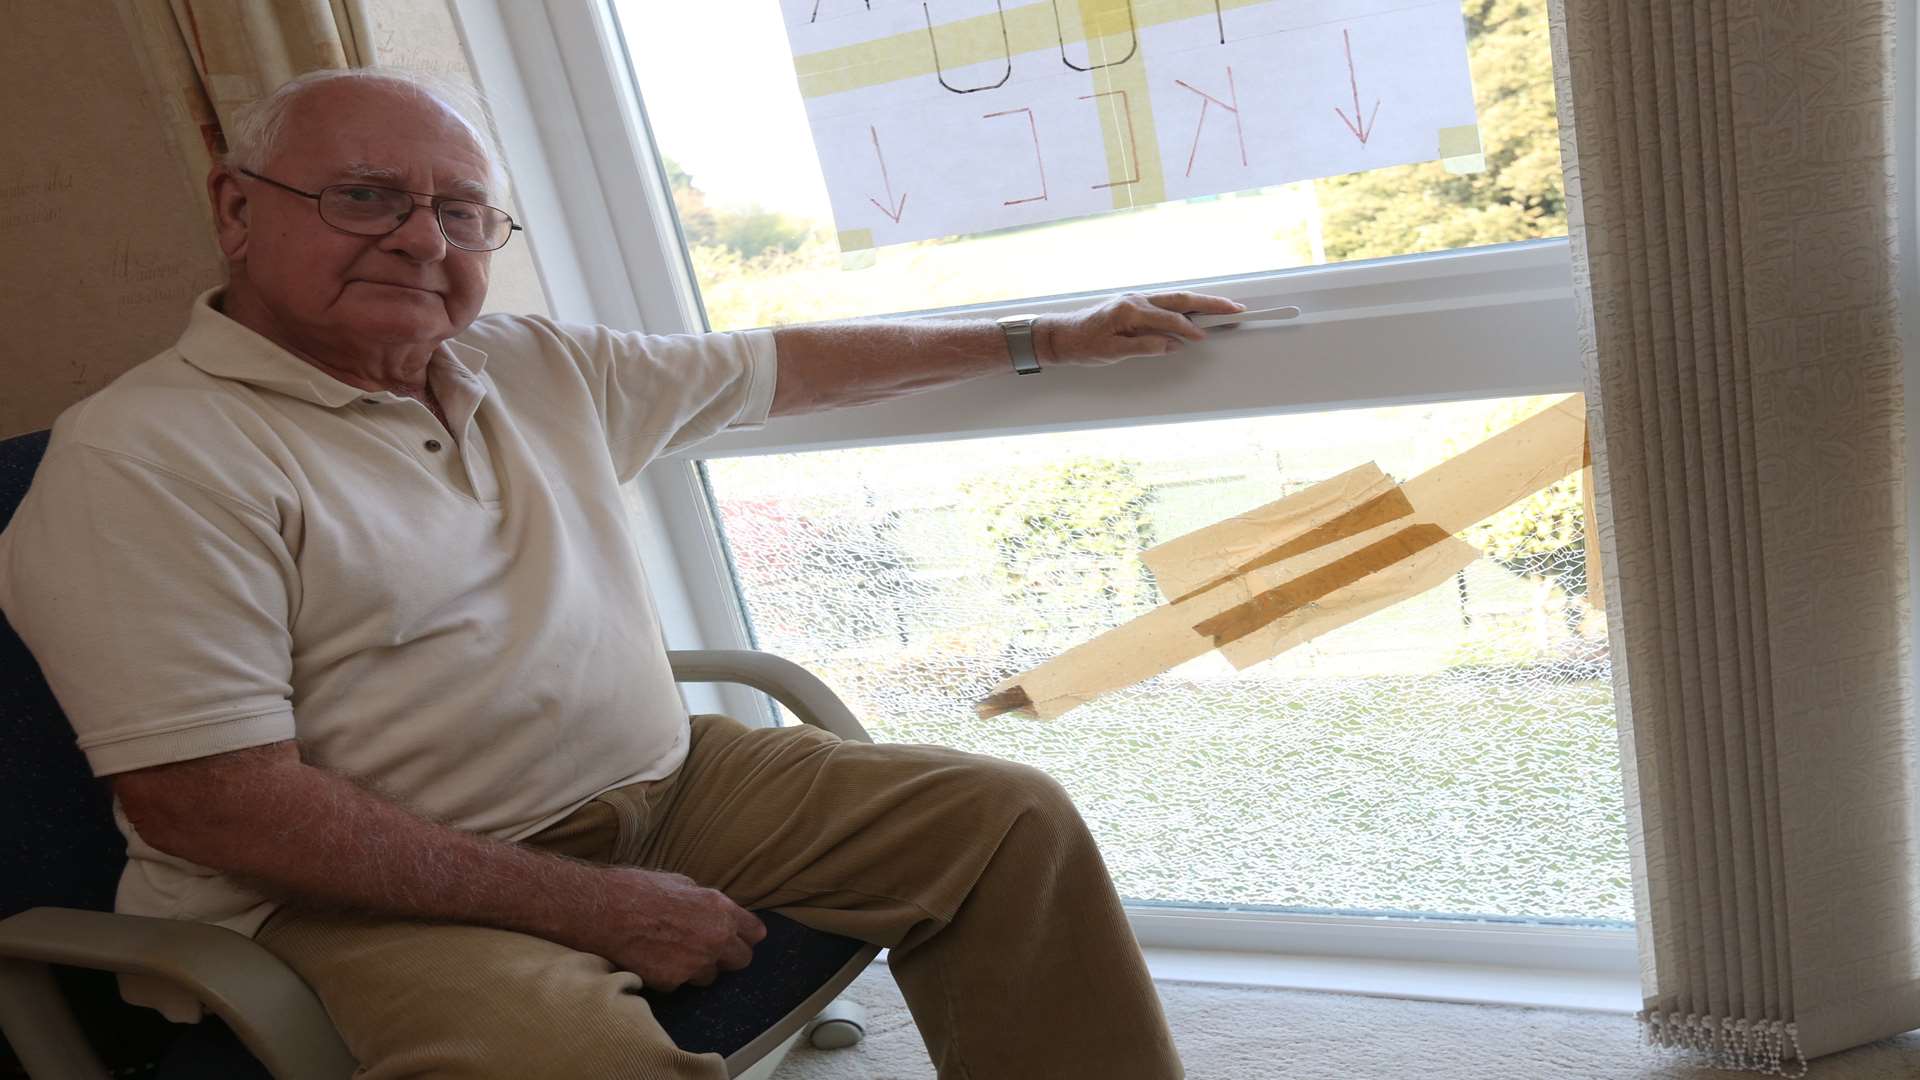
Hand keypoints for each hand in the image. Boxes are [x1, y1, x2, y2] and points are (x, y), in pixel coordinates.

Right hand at [582, 867, 766, 991]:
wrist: (601, 911)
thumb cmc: (637, 889)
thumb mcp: (681, 882)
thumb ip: (706, 902)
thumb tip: (714, 912)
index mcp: (720, 909)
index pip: (755, 932)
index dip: (747, 934)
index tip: (741, 936)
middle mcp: (715, 938)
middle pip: (742, 960)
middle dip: (728, 955)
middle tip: (709, 948)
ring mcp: (695, 963)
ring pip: (711, 976)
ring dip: (699, 968)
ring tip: (674, 951)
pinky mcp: (673, 982)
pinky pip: (681, 984)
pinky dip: (672, 976)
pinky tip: (654, 959)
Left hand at [1035, 291, 1244, 366]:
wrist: (1061, 335)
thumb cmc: (1083, 346)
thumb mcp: (1112, 353)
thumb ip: (1144, 347)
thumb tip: (1173, 345)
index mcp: (1130, 311)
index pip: (1169, 319)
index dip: (1189, 328)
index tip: (1207, 336)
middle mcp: (1136, 300)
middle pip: (1180, 299)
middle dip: (1210, 303)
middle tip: (1235, 308)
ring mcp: (1136, 299)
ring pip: (1176, 297)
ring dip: (1202, 301)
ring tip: (1226, 306)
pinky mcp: (1135, 304)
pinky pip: (1166, 301)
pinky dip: (1186, 304)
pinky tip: (1199, 309)